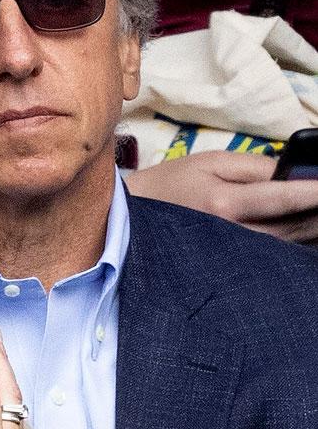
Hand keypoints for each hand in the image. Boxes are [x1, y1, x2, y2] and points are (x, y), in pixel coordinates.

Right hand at [125, 152, 317, 243]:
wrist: (130, 221)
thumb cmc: (169, 186)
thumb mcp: (210, 163)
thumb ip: (254, 166)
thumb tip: (294, 173)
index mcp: (224, 203)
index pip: (283, 197)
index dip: (315, 192)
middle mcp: (230, 233)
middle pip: (292, 225)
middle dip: (317, 213)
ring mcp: (229, 254)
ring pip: (286, 244)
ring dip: (310, 230)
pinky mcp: (228, 265)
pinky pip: (272, 256)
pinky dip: (294, 244)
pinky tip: (306, 234)